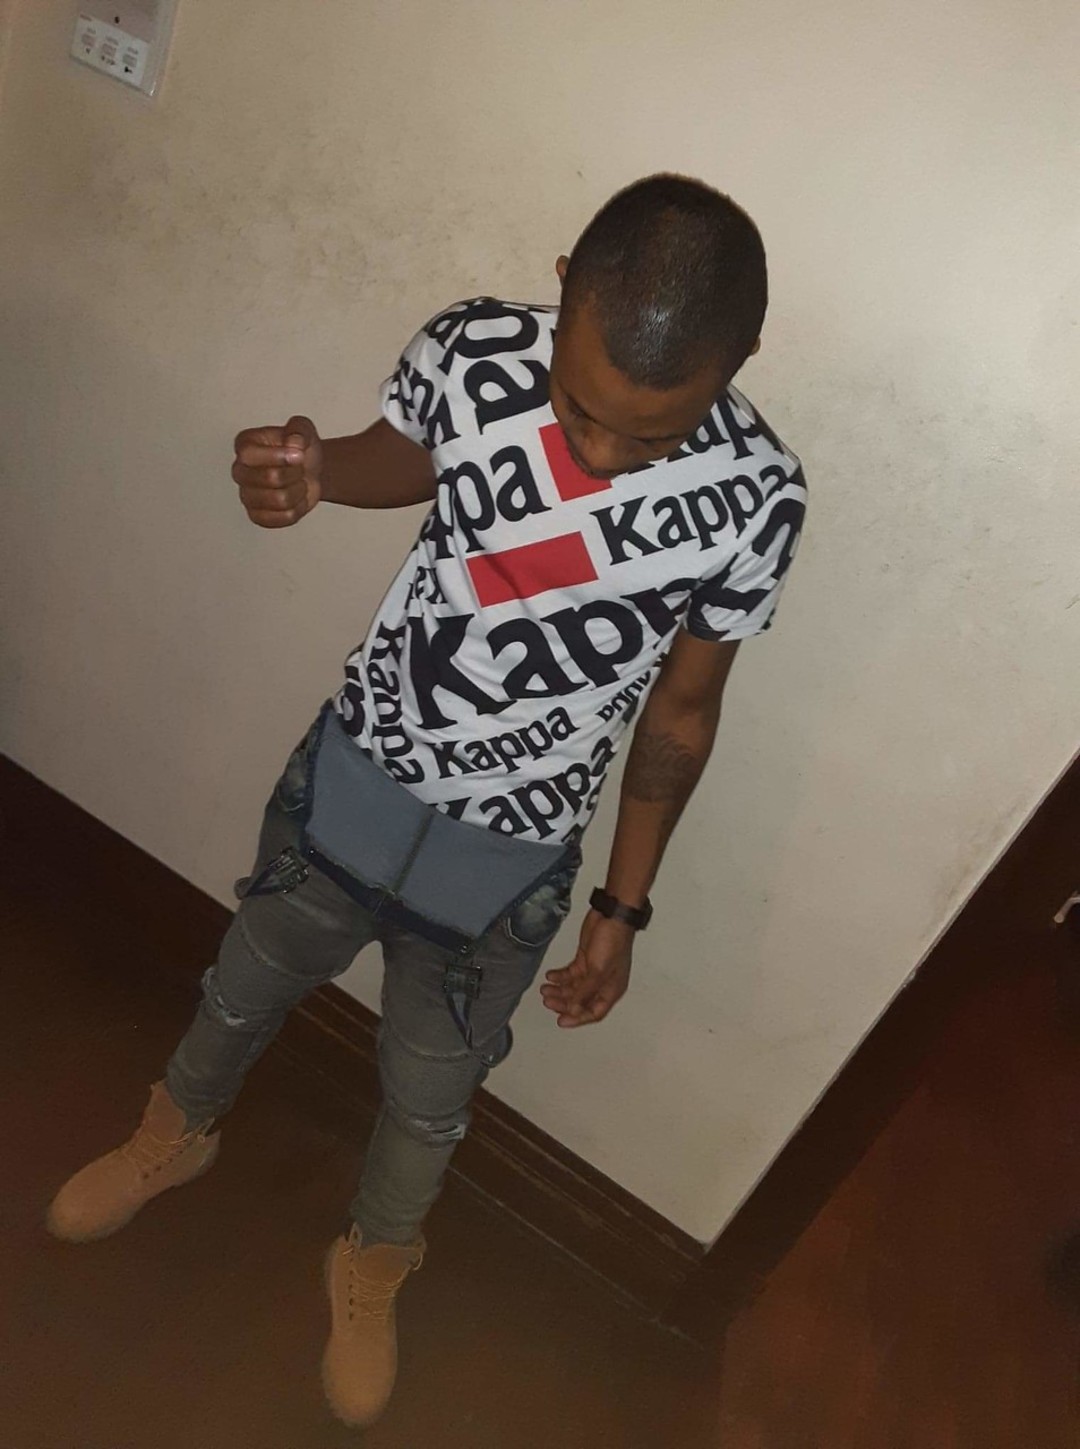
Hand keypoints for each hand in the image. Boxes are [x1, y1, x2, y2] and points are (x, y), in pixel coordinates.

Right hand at [232, 414, 323, 527]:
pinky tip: (296, 498)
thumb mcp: (303, 428)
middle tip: (299, 468)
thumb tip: (293, 442)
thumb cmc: (299, 449)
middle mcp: (240, 471)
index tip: (298, 454)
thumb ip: (298, 429)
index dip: (279, 456)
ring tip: (298, 482)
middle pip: (270, 478)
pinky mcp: (257, 516)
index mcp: (245, 445)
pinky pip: (283, 517)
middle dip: (295, 473)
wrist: (309, 471)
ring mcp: (246, 496)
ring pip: (280, 500)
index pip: (250, 454)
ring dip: (299, 490)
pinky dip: (299, 508)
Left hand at [540, 911, 633, 1027]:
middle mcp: (603, 983)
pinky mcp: (585, 959)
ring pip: (574, 987)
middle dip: (564, 1003)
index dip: (578, 1018)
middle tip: (548, 1002)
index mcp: (612, 990)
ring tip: (545, 989)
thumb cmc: (613, 942)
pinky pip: (570, 973)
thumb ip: (585, 992)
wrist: (611, 917)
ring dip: (559, 990)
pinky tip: (550, 976)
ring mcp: (593, 971)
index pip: (594, 1012)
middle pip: (581, 1001)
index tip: (561, 1021)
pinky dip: (560, 976)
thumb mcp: (599, 971)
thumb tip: (573, 1010)